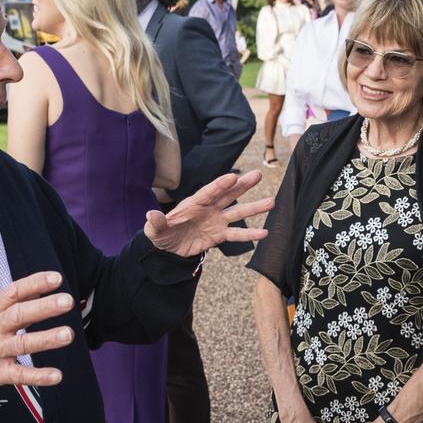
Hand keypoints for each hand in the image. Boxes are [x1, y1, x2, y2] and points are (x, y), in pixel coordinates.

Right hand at [0, 271, 75, 395]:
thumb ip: (10, 306)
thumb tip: (39, 292)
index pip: (14, 292)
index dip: (35, 284)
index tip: (56, 278)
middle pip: (20, 314)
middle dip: (44, 307)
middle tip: (67, 301)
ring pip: (22, 343)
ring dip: (46, 339)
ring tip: (67, 334)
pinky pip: (19, 375)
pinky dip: (38, 376)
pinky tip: (56, 376)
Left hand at [143, 170, 272, 256]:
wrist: (168, 247)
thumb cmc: (161, 234)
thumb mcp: (155, 230)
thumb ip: (156, 222)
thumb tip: (150, 215)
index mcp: (194, 203)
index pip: (209, 192)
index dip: (220, 185)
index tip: (233, 177)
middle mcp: (208, 208)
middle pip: (228, 195)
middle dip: (242, 185)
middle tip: (257, 174)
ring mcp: (216, 220)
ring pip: (237, 212)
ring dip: (254, 208)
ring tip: (271, 202)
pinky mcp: (219, 235)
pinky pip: (236, 234)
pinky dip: (250, 234)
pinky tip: (265, 233)